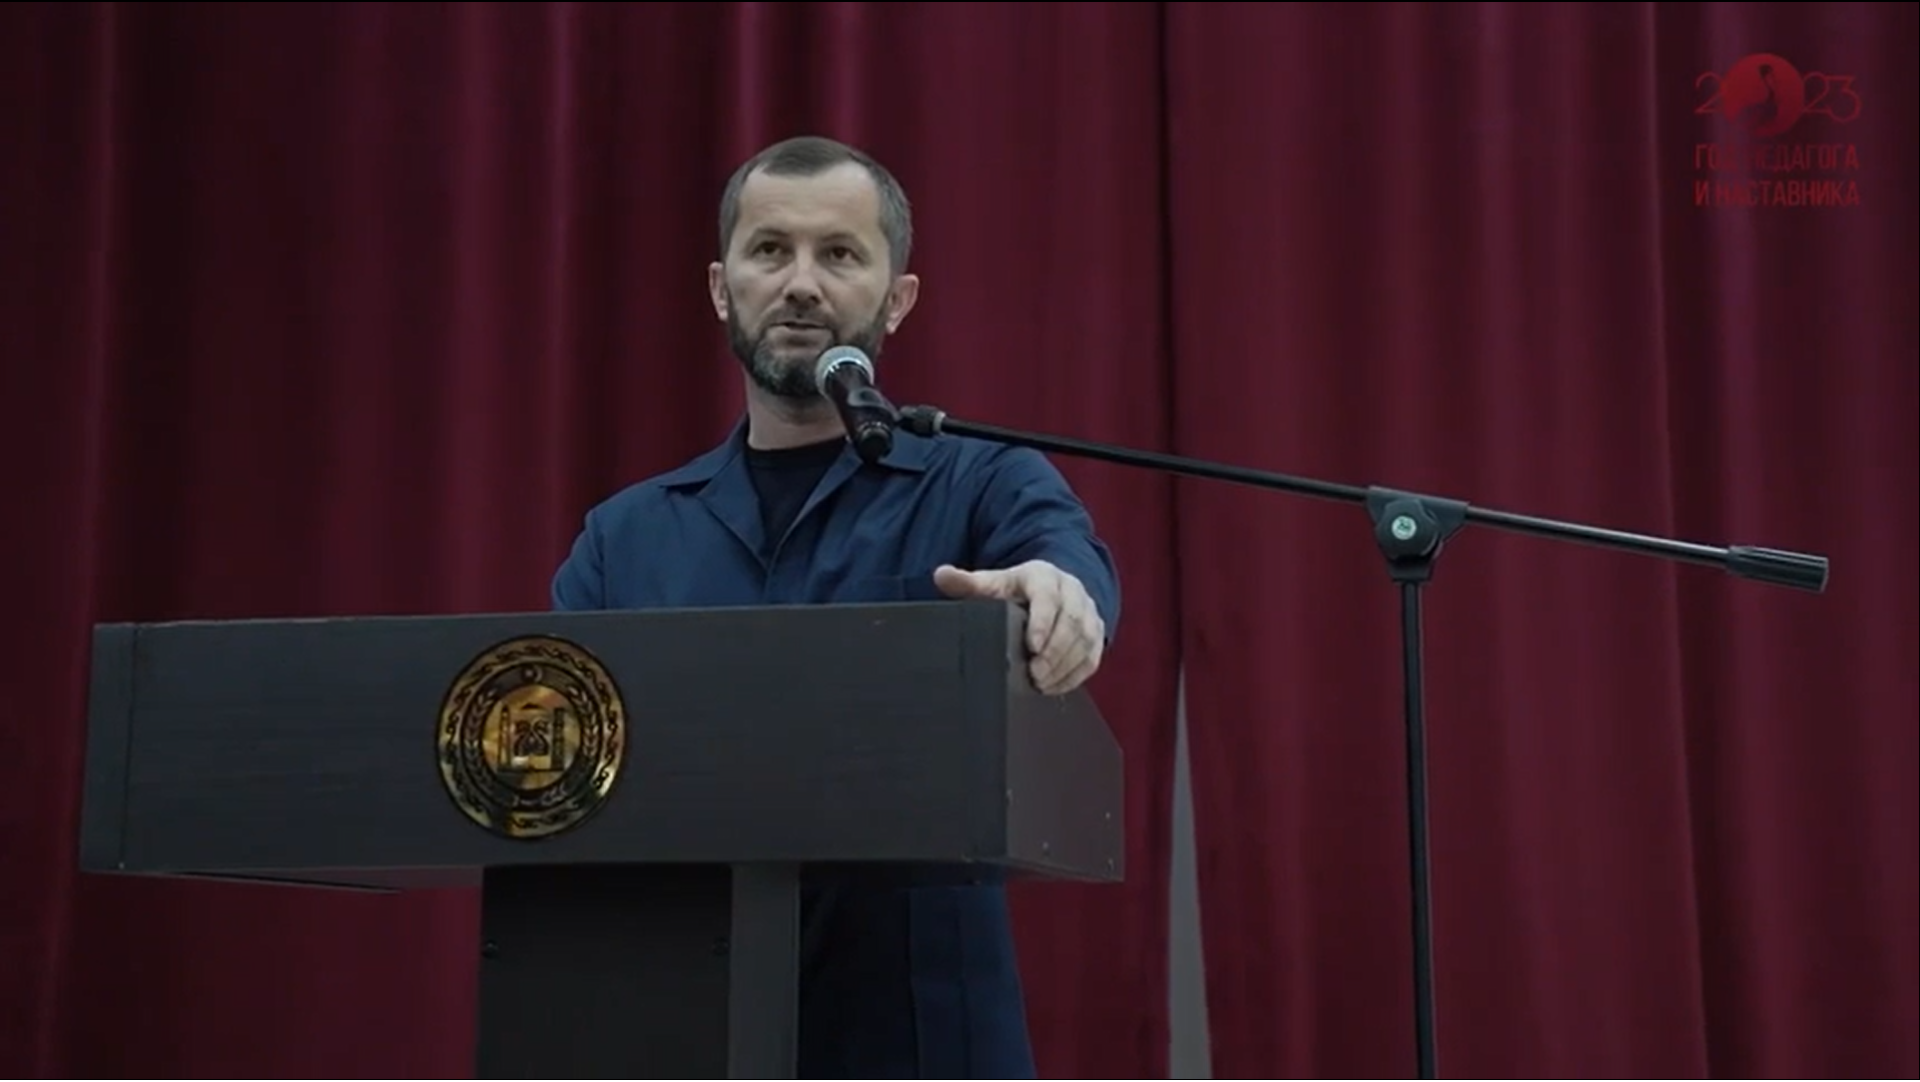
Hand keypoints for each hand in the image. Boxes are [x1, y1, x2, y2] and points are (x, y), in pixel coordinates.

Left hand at [932, 560, 1105, 694]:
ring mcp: (1089, 613)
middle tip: (1034, 675)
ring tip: (1041, 683)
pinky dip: (1075, 674)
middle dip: (1054, 651)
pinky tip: (1054, 687)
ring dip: (1065, 666)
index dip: (1042, 622)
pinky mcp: (1096, 633)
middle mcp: (1073, 591)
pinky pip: (1092, 656)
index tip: (1031, 646)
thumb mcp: (996, 582)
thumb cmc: (1020, 589)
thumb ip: (969, 583)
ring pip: (1085, 640)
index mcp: (1045, 577)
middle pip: (1071, 621)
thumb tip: (941, 575)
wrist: (1055, 587)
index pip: (1048, 597)